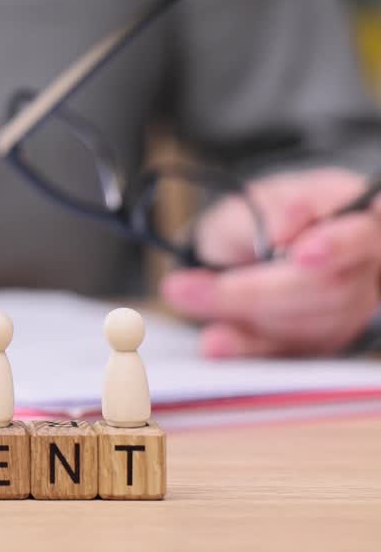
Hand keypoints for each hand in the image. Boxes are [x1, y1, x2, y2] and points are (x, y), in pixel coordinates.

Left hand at [161, 167, 380, 357]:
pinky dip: (249, 346)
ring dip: (246, 318)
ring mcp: (352, 304)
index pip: (360, 232)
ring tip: (188, 298)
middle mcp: (363, 262)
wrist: (242, 246)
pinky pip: (292, 351)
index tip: (300, 254)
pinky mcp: (326, 338)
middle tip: (191, 286)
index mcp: (352, 211)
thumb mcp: (251, 200)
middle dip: (257, 291)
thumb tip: (281, 233)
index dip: (335, 244)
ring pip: (312, 324)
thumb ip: (267, 212)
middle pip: (331, 288)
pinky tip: (217, 342)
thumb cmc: (255, 215)